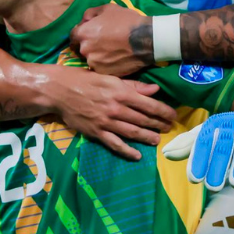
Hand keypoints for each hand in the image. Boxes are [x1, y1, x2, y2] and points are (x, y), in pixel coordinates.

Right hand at [46, 66, 176, 160]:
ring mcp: (106, 122)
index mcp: (121, 92)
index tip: (173, 115)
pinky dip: (127, 151)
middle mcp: (116, 108)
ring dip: (147, 137)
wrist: (60, 91)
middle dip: (158, 124)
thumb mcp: (110, 78)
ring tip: (157, 140)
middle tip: (168, 128)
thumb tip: (155, 90)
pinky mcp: (96, 132)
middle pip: (143, 119)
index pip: (149, 104)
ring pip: (132, 132)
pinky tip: (137, 155)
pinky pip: (115, 144)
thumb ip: (133, 86)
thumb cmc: (85, 80)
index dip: (163, 111)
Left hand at [70, 4, 153, 76]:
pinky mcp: (105, 73)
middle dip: (89, 45)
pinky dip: (105, 63)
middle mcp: (85, 50)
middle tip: (103, 42)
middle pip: (81, 49)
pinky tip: (115, 58)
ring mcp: (94, 63)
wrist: (145, 39)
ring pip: (91, 59)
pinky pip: (101, 68)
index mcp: (83, 34)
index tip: (87, 35)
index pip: (72, 37)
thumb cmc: (126, 21)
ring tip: (111, 50)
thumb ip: (90, 14)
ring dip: (97, 55)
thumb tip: (83, 21)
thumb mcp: (107, 9)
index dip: (80, 34)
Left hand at [162, 102, 233, 190]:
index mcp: (214, 124)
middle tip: (212, 187)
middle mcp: (231, 124)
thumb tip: (165, 153)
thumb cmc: (225, 132)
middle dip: (217, 167)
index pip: (203, 141)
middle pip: (223, 146)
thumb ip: (187, 145)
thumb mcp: (205, 135)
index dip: (198, 159)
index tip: (194, 179)